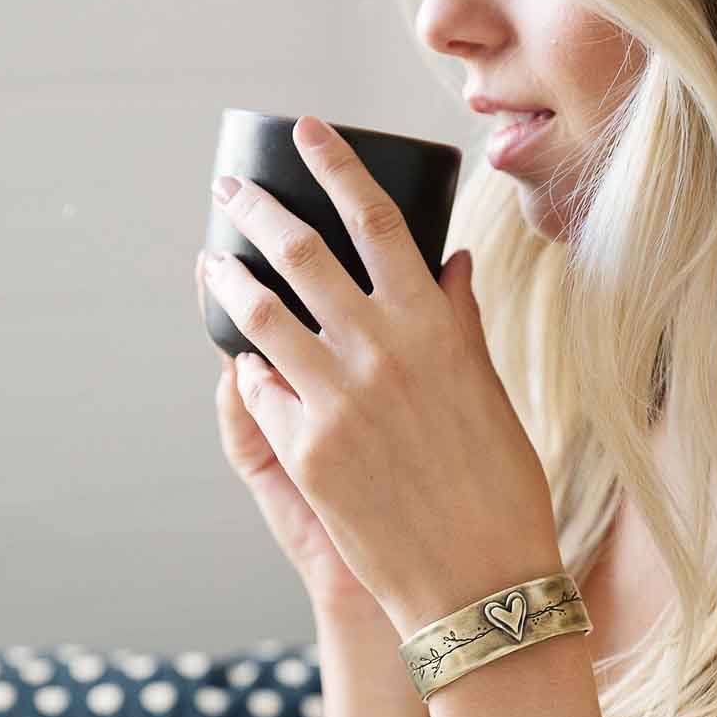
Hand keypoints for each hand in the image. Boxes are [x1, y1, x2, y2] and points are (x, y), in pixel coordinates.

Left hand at [202, 116, 562, 639]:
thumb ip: (460, 325)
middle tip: (232, 190)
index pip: (377, 220)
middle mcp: (380, 352)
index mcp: (436, 328)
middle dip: (256, 208)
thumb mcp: (491, 398)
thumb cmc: (501, 491)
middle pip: (299, 253)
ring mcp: (335, 401)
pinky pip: (262, 390)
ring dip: (231, 281)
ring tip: (215, 264)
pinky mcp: (305, 452)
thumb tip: (450, 264)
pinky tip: (254, 365)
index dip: (336, 166)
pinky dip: (256, 370)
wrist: (478, 584)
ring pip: (261, 315)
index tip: (308, 132)